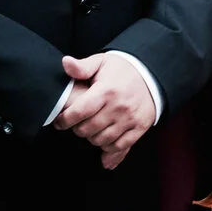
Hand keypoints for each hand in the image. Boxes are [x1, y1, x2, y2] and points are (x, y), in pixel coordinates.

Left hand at [54, 52, 156, 168]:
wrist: (151, 75)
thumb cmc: (122, 70)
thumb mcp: (101, 62)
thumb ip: (81, 66)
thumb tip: (66, 62)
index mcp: (106, 91)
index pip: (79, 112)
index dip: (65, 120)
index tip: (60, 122)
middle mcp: (119, 107)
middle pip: (88, 129)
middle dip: (77, 130)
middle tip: (76, 125)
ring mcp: (130, 119)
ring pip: (102, 140)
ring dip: (91, 138)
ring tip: (89, 131)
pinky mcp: (140, 127)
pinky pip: (121, 145)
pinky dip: (109, 148)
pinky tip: (103, 142)